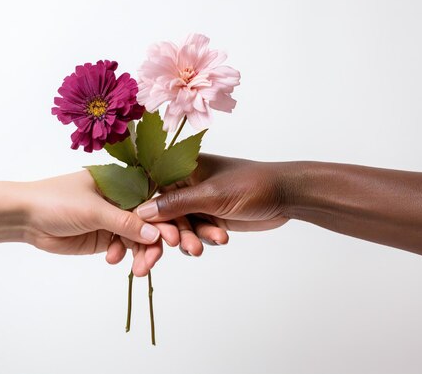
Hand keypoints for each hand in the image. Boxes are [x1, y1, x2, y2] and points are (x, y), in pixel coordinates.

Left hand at [18, 171, 177, 275]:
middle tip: (152, 260)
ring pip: (138, 238)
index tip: (173, 239)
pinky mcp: (104, 237)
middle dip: (154, 242)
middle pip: (149, 222)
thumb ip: (126, 223)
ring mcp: (113, 219)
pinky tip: (112, 260)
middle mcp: (122, 199)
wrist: (26, 217)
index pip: (152, 199)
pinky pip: (124, 247)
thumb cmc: (57, 201)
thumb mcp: (94, 210)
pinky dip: (123, 256)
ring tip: (137, 269)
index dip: (164, 219)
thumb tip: (157, 235)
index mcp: (122, 181)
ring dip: (141, 253)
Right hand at [135, 154, 289, 252]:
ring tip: (199, 250)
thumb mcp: (210, 196)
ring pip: (180, 225)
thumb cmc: (251, 184)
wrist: (287, 195)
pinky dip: (204, 238)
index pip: (150, 189)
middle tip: (164, 254)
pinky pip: (197, 231)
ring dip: (188, 239)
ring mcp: (198, 200)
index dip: (142, 214)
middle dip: (164, 234)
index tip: (135, 235)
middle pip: (162, 213)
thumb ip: (176, 204)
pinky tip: (220, 240)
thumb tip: (141, 212)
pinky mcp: (210, 216)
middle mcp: (186, 183)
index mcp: (182, 167)